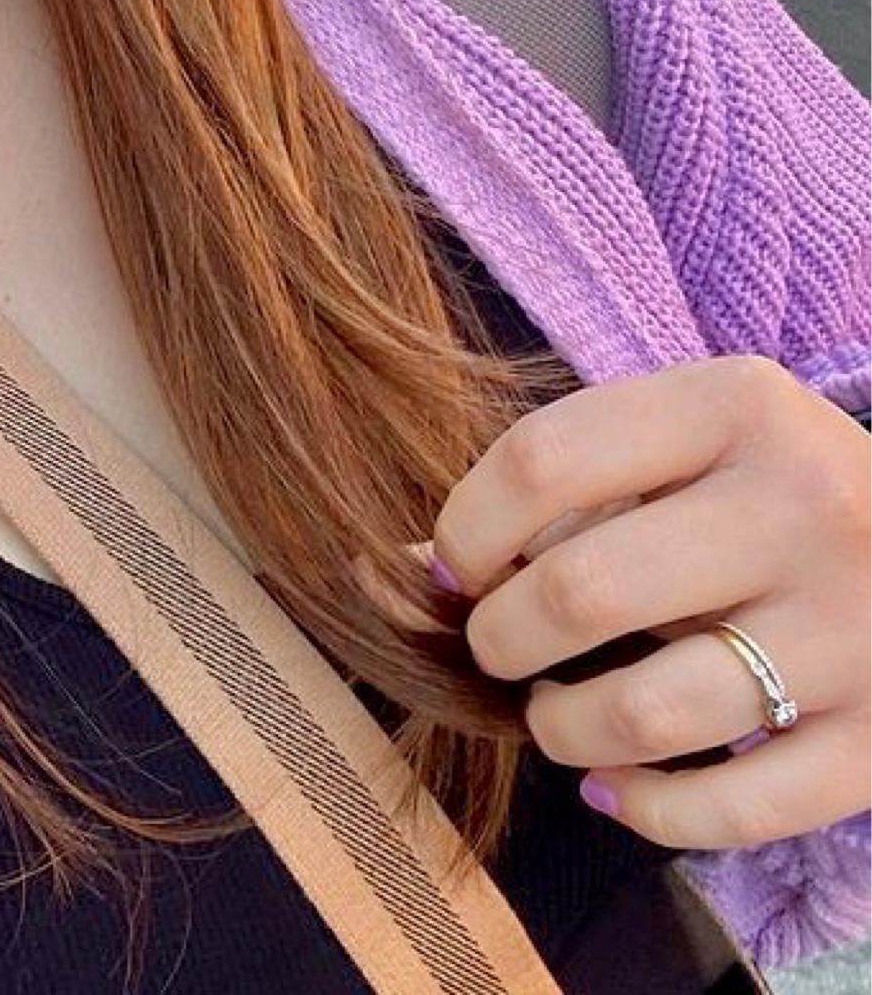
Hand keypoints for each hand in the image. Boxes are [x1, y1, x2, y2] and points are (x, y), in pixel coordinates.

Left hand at [431, 355, 870, 849]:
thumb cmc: (764, 482)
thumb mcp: (678, 440)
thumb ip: (550, 489)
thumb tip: (391, 572)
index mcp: (736, 406)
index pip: (543, 460)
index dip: (466, 528)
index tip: (452, 566)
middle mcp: (803, 507)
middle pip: (583, 591)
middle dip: (500, 636)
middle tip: (497, 643)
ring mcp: (855, 627)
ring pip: (650, 712)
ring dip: (563, 728)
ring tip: (553, 712)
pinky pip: (737, 808)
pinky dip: (648, 810)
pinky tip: (614, 784)